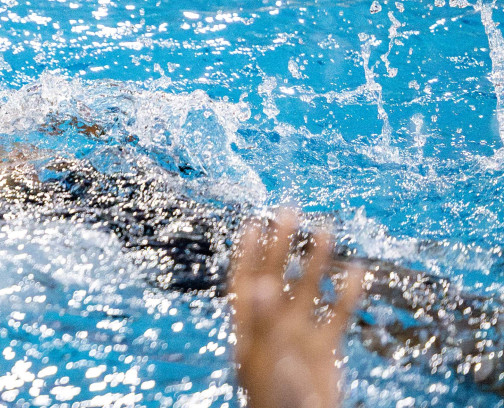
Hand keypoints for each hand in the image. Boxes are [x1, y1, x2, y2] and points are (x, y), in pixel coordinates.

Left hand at [229, 209, 365, 407]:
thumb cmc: (272, 395)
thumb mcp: (265, 353)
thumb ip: (264, 318)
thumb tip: (259, 281)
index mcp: (248, 323)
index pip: (244, 277)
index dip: (246, 250)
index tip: (251, 221)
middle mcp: (272, 321)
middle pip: (275, 273)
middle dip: (280, 243)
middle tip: (288, 211)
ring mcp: (299, 332)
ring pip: (308, 288)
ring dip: (315, 260)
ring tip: (325, 229)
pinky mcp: (325, 347)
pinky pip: (337, 314)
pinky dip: (347, 293)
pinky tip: (356, 269)